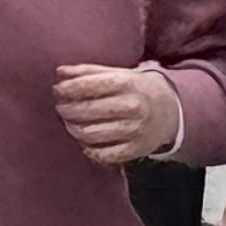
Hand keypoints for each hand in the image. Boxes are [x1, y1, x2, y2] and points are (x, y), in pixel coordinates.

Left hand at [52, 62, 182, 164]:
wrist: (168, 112)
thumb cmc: (135, 89)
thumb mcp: (117, 74)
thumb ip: (88, 71)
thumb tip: (60, 71)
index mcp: (127, 83)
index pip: (90, 86)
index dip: (68, 89)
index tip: (56, 90)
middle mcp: (132, 106)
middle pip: (87, 111)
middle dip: (67, 110)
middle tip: (59, 107)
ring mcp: (134, 130)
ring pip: (91, 134)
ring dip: (73, 129)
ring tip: (68, 122)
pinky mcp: (134, 150)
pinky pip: (102, 155)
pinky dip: (88, 149)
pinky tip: (83, 140)